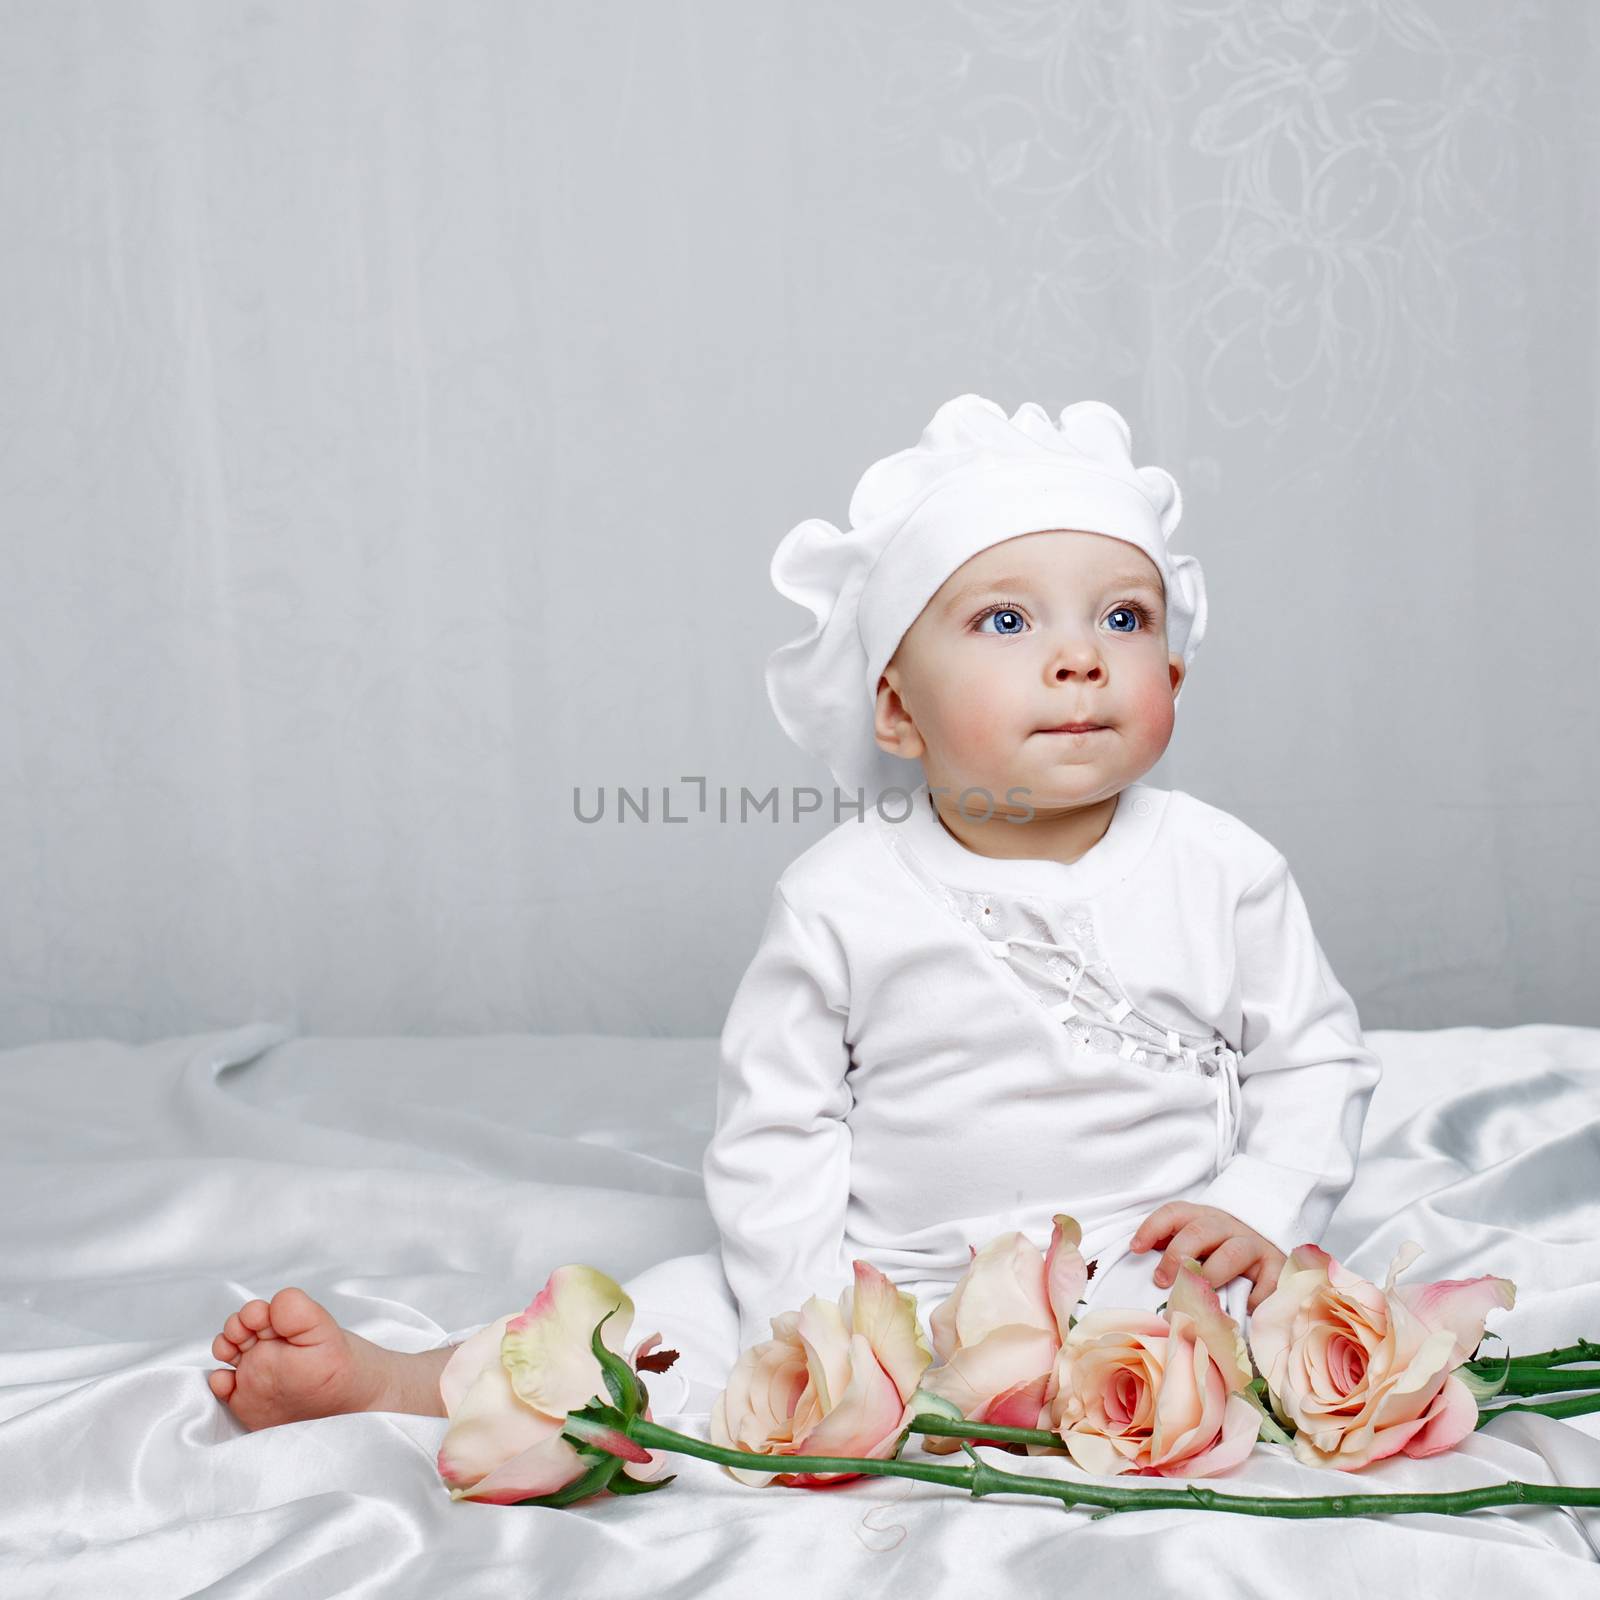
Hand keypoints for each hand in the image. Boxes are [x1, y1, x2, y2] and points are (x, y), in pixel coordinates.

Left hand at [1129, 1202, 1287, 1314]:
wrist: (1270, 1246)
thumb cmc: (1221, 1251)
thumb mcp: (1197, 1243)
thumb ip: (1172, 1248)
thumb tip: (1142, 1263)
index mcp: (1203, 1218)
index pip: (1174, 1212)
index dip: (1152, 1227)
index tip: (1135, 1248)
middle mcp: (1227, 1227)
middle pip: (1200, 1231)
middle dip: (1177, 1255)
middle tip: (1162, 1280)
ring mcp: (1253, 1245)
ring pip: (1232, 1253)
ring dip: (1212, 1274)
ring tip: (1199, 1295)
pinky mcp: (1276, 1266)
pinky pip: (1266, 1281)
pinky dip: (1254, 1297)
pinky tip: (1243, 1309)